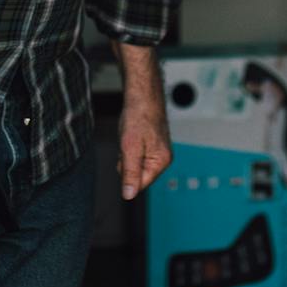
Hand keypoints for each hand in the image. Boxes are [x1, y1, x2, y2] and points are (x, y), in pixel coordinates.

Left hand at [112, 42, 171, 199]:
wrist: (142, 91)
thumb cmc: (138, 115)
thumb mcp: (130, 147)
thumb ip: (130, 172)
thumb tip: (129, 195)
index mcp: (161, 161)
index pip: (139, 184)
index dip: (126, 173)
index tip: (123, 156)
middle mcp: (163, 158)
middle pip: (136, 174)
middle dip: (125, 162)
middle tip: (126, 143)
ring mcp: (158, 149)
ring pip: (134, 163)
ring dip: (126, 153)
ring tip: (128, 135)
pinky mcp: (153, 142)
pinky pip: (135, 152)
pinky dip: (128, 145)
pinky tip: (129, 132)